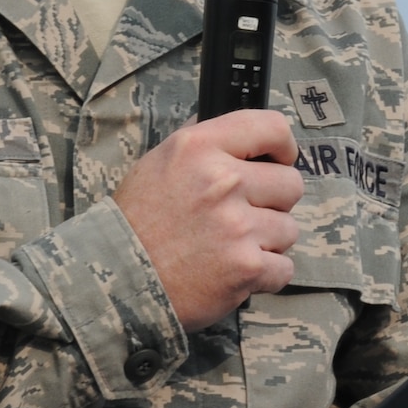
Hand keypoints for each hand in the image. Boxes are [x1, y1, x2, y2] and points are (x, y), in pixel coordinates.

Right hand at [114, 109, 303, 330]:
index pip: (271, 128)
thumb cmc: (137, 222)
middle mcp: (222, 181)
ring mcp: (237, 226)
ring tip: (233, 246)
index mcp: (199, 148)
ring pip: (289, 228)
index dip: (283, 147)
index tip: (280, 161)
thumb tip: (241, 137)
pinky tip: (237, 271)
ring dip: (268, 241)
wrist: (117, 279)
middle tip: (245, 215)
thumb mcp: (159, 163)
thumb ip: (203, 146)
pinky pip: (283, 267)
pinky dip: (266, 274)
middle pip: (291, 183)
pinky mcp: (246, 267)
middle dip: (275, 202)